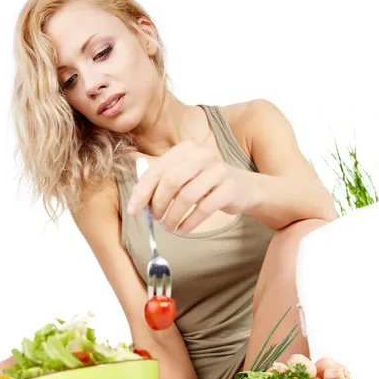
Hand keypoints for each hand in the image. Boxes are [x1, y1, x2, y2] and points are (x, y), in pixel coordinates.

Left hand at [127, 141, 256, 232]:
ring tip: (169, 227)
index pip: (157, 169)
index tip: (133, 210)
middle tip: (155, 219)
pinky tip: (183, 229)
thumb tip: (135, 192)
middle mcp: (201, 155)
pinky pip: (204, 208)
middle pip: (170, 181)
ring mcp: (218, 170)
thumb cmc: (207, 183)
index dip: (142, 191)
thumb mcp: (185, 174)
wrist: (246, 188)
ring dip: (173, 216)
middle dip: (158, 203)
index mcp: (185, 149)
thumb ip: (161, 178)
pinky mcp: (229, 188)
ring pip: (187, 196)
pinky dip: (190, 222)